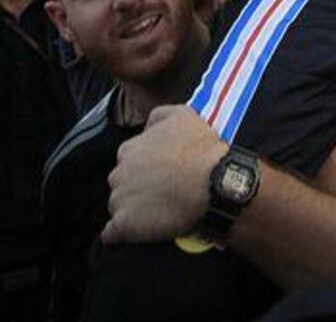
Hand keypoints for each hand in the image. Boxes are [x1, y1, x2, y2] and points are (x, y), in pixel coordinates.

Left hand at [102, 106, 226, 243]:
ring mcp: (119, 200)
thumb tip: (147, 126)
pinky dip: (119, 234)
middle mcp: (118, 173)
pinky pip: (111, 234)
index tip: (159, 172)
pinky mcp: (124, 225)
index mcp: (129, 149)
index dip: (143, 167)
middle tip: (158, 192)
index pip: (127, 160)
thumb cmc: (199, 148)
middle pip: (120, 183)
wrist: (211, 181)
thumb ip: (158, 116)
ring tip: (153, 213)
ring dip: (130, 209)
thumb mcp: (182, 114)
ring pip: (117, 206)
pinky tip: (134, 232)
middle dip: (134, 187)